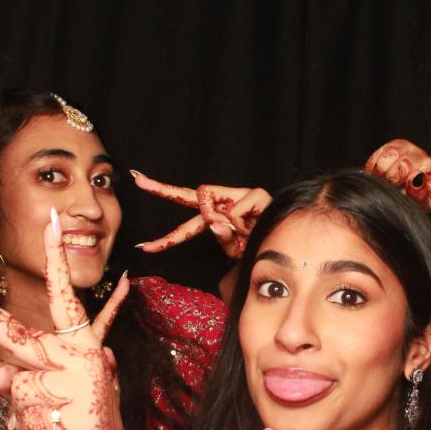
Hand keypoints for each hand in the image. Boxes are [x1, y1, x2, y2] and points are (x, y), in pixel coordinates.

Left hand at [0, 209, 136, 429]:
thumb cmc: (76, 418)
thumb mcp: (51, 392)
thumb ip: (21, 377)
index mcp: (79, 343)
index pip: (64, 297)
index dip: (56, 260)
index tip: (53, 223)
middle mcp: (79, 355)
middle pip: (15, 333)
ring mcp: (76, 382)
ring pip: (14, 386)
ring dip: (22, 409)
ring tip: (51, 421)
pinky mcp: (70, 411)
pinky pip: (21, 415)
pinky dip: (28, 428)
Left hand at [131, 170, 270, 257]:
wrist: (294, 238)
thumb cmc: (263, 247)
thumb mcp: (237, 251)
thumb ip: (222, 239)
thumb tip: (211, 222)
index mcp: (219, 218)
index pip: (188, 222)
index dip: (167, 237)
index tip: (144, 246)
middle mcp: (226, 202)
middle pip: (189, 196)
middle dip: (162, 190)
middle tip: (137, 178)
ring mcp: (239, 195)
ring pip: (210, 210)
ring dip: (222, 229)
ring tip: (244, 236)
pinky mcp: (254, 194)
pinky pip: (233, 212)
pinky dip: (239, 225)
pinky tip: (252, 226)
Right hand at [364, 138, 430, 212]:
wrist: (375, 181)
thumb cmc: (394, 198)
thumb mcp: (404, 206)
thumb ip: (412, 197)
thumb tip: (415, 180)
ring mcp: (417, 158)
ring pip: (402, 169)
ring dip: (388, 178)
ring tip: (385, 182)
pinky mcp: (401, 146)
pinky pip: (386, 158)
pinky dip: (376, 168)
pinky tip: (379, 171)